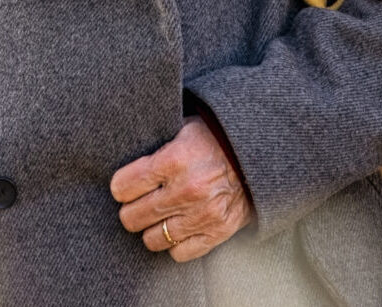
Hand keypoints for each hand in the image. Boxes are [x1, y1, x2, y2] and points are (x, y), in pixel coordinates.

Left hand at [110, 115, 253, 261]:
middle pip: (132, 217)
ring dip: (152, 228)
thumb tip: (125, 161)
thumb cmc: (215, 138)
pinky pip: (179, 253)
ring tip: (159, 215)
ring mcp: (203, 214)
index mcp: (175, 159)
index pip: (123, 187)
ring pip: (152, 239)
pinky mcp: (217, 232)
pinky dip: (176, 242)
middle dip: (132, 209)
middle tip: (139, 202)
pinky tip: (180, 225)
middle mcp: (187, 190)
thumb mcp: (184, 128)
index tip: (126, 185)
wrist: (259, 152)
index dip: (121, 186)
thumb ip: (156, 146)